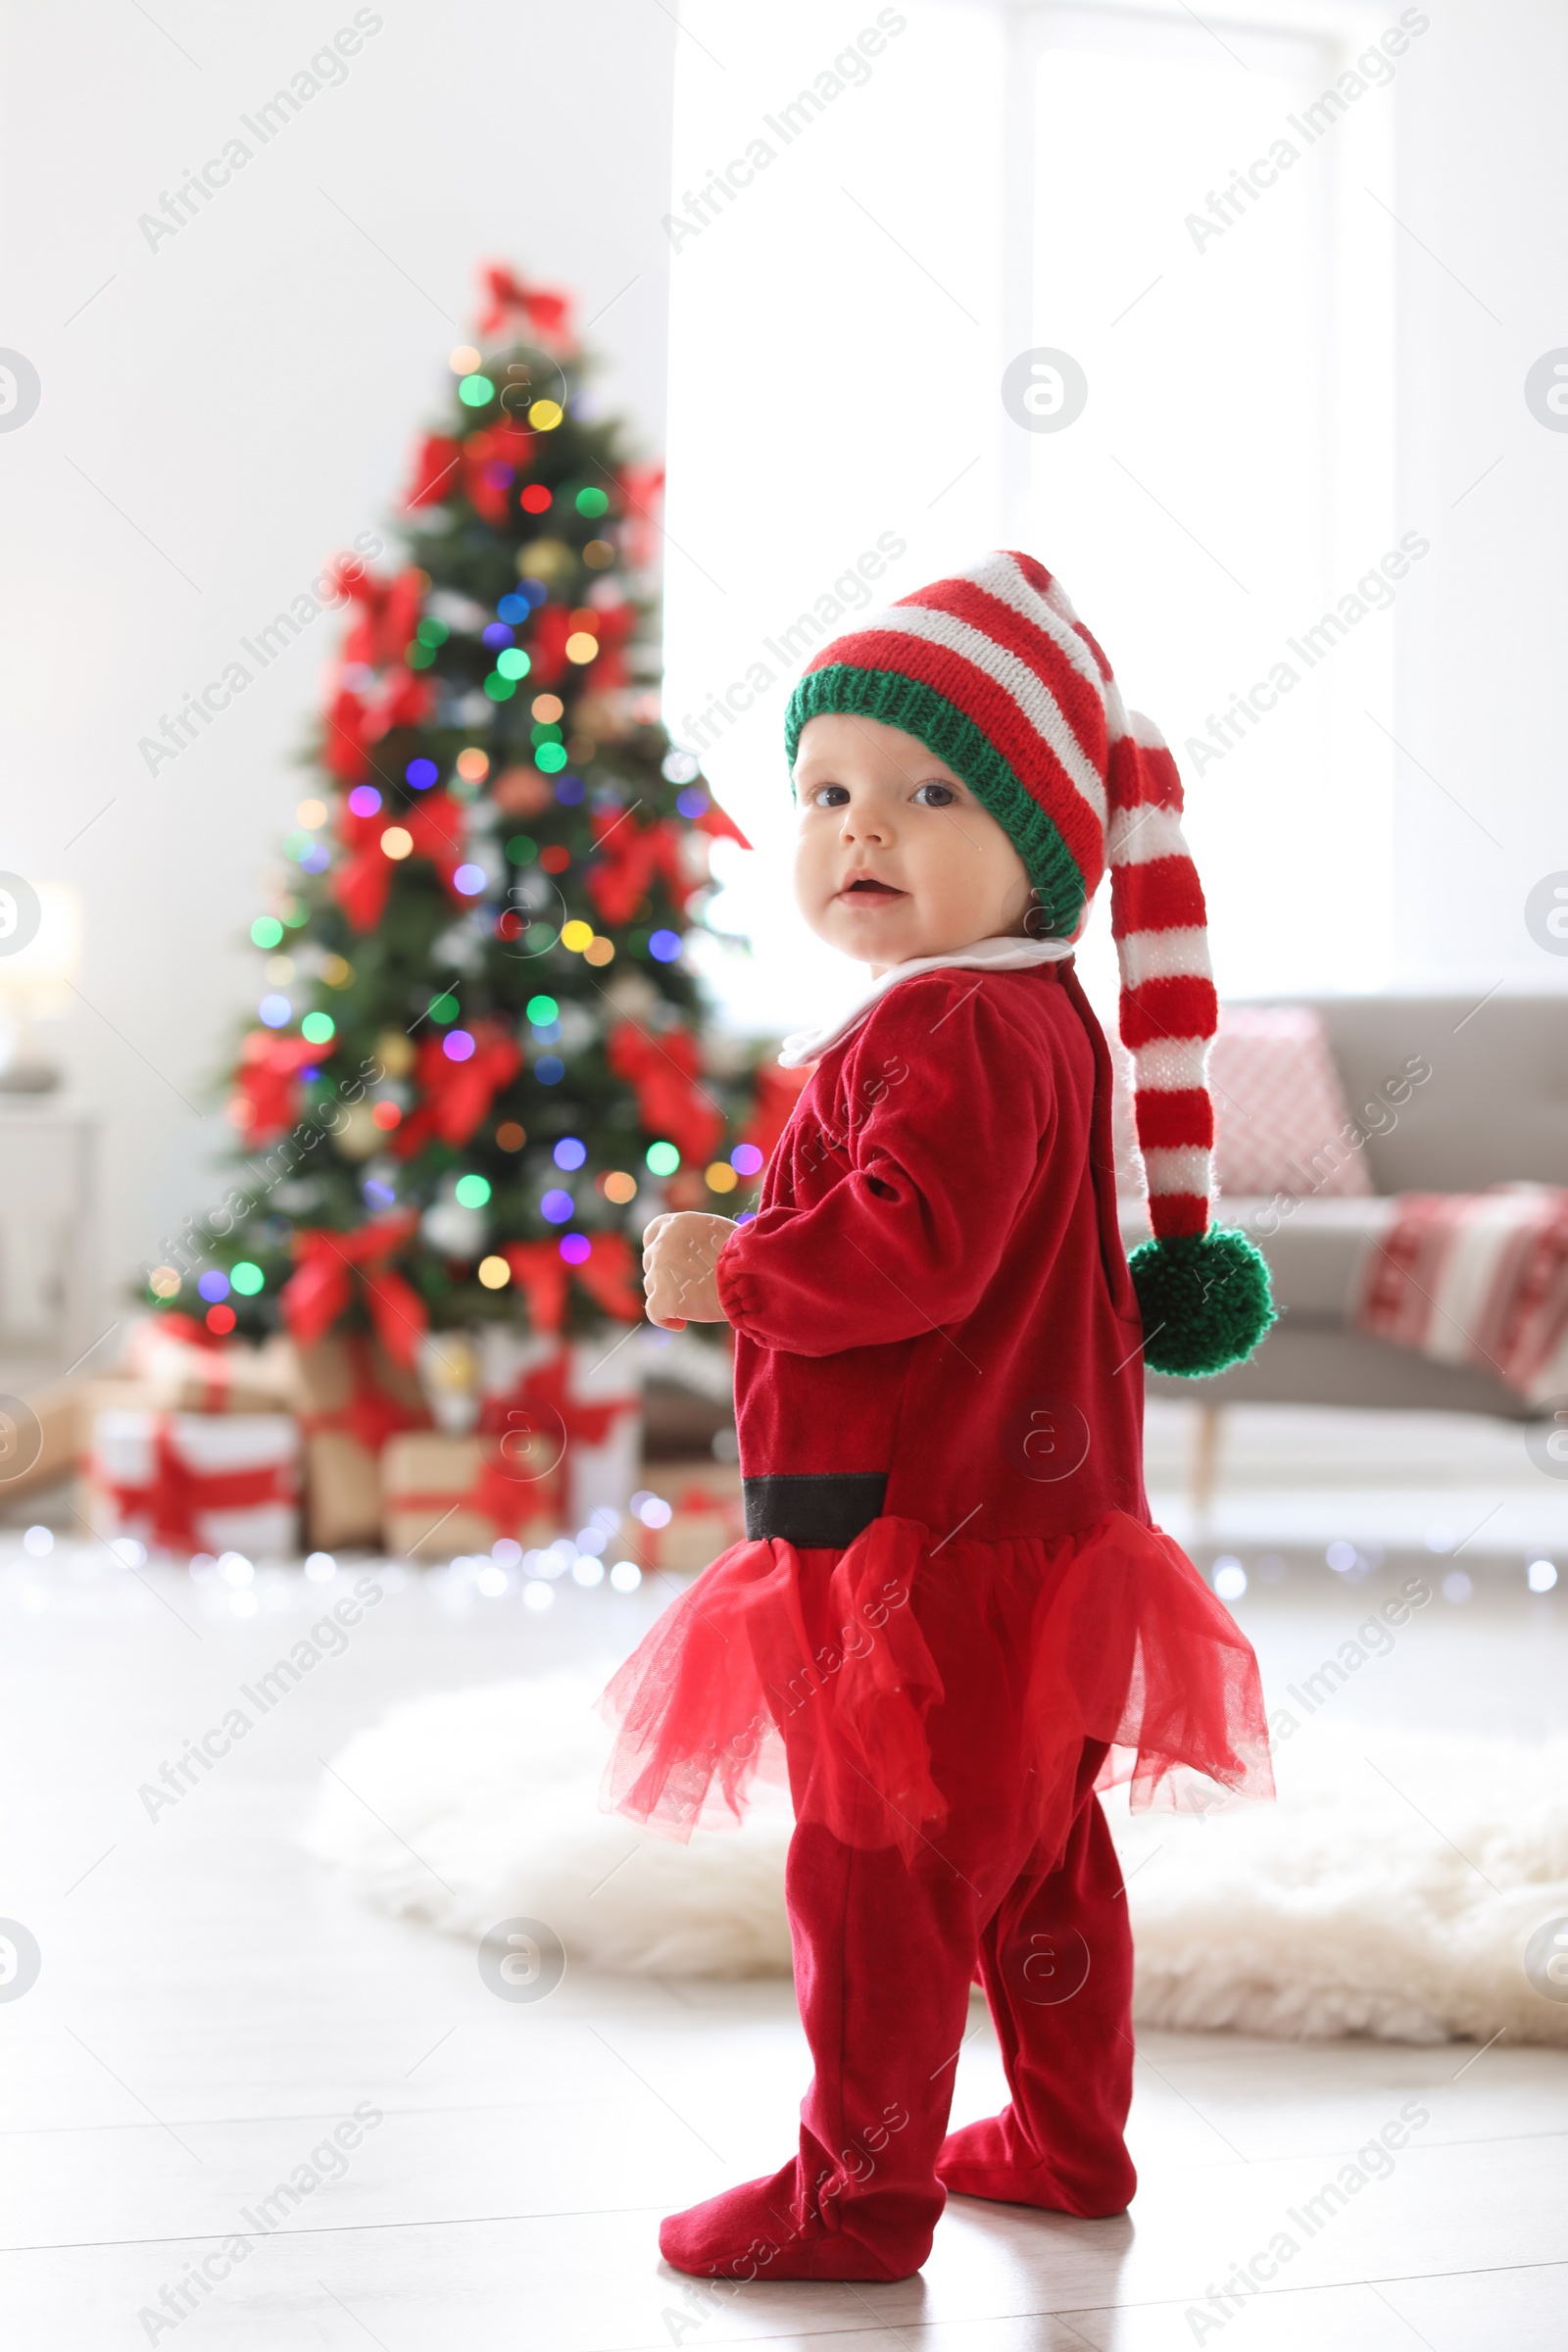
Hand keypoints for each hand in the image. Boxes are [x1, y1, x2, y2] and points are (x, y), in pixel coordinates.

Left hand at [642, 1211, 735, 1329]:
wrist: (752, 1277)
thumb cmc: (746, 1257)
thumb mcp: (720, 1233)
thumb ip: (699, 1238)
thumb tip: (695, 1253)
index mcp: (677, 1223)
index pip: (652, 1233)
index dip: (657, 1248)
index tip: (669, 1262)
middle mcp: (663, 1243)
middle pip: (651, 1263)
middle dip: (665, 1276)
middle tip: (687, 1288)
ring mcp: (659, 1271)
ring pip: (653, 1287)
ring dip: (669, 1296)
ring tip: (694, 1305)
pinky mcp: (663, 1298)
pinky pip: (654, 1312)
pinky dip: (664, 1319)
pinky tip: (680, 1324)